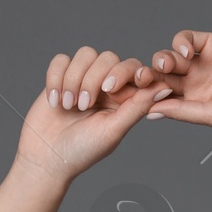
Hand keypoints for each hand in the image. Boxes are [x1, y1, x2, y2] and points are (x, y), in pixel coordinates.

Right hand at [13, 44, 176, 182]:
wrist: (47, 157)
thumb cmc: (83, 150)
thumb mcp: (113, 131)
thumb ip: (137, 108)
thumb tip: (164, 89)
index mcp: (124, 99)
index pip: (133, 69)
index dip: (126, 72)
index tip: (112, 89)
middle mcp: (105, 85)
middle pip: (108, 58)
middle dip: (95, 79)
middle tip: (85, 106)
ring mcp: (83, 78)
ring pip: (86, 54)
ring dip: (75, 79)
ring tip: (69, 106)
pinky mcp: (60, 76)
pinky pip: (62, 60)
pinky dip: (56, 78)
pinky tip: (55, 101)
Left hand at [129, 31, 211, 130]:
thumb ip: (184, 112)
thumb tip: (150, 113)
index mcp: (196, 106)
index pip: (163, 100)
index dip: (147, 97)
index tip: (138, 98)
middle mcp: (197, 84)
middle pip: (161, 79)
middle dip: (148, 77)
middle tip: (142, 78)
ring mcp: (203, 63)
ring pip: (170, 58)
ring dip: (162, 60)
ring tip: (169, 66)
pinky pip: (185, 39)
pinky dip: (179, 43)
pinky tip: (186, 53)